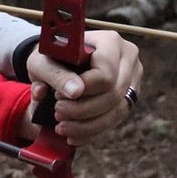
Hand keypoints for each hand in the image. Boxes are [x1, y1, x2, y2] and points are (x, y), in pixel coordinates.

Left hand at [26, 31, 142, 146]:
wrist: (59, 61)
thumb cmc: (50, 58)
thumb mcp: (44, 61)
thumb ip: (55, 74)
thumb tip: (75, 92)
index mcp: (110, 41)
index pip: (106, 74)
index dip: (83, 90)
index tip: (57, 95)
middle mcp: (128, 58)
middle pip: (114, 94)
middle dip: (82, 110)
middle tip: (57, 113)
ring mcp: (133, 79)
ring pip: (117, 111)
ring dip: (87, 125)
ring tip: (62, 128)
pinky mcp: (129, 97)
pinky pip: (115, 120)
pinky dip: (92, 131)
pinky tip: (73, 136)